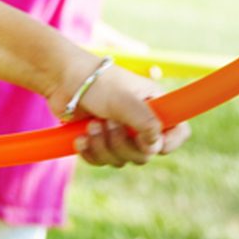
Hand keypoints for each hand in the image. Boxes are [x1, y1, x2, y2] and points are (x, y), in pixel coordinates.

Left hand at [61, 60, 190, 166]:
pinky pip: (103, 161)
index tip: (150, 141)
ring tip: (90, 125)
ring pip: (123, 159)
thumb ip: (145, 122)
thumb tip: (155, 146)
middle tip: (107, 123)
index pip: (179, 132)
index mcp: (153, 105)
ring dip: (103, 146)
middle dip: (123, 143)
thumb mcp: (123, 99)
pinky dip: (90, 153)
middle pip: (147, 153)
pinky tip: (80, 138)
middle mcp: (140, 120)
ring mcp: (119, 131)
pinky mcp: (99, 139)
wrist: (59, 78)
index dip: (169, 143)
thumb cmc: (94, 81)